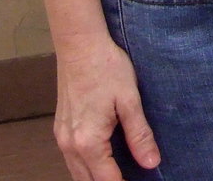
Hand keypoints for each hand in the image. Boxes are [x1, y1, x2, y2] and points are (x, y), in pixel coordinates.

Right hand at [54, 35, 158, 180]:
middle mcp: (70, 145)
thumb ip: (139, 134)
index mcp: (88, 142)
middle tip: (132, 177)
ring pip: (78, 173)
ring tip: (121, 172)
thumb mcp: (130, 99)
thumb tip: (151, 162)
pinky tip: (103, 158)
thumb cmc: (106, 67)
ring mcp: (61, 137)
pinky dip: (87, 165)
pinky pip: (71, 159)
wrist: (80, 45)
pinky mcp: (60, 128)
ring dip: (96, 177)